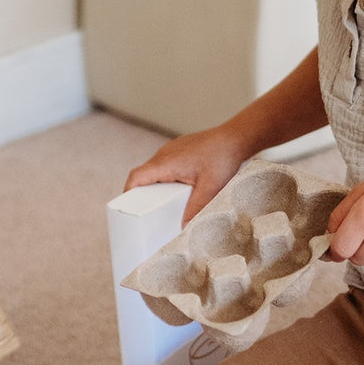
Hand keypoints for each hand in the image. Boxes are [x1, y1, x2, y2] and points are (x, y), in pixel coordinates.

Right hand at [125, 122, 250, 225]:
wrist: (235, 137)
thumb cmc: (222, 157)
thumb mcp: (210, 188)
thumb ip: (195, 209)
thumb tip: (183, 227)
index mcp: (166, 162)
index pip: (136, 177)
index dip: (128, 192)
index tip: (128, 207)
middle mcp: (164, 154)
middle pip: (143, 175)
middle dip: (143, 193)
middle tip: (149, 210)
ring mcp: (170, 150)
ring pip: (154, 169)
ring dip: (156, 184)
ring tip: (166, 201)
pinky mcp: (178, 149)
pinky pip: (164, 164)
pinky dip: (166, 177)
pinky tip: (179, 187)